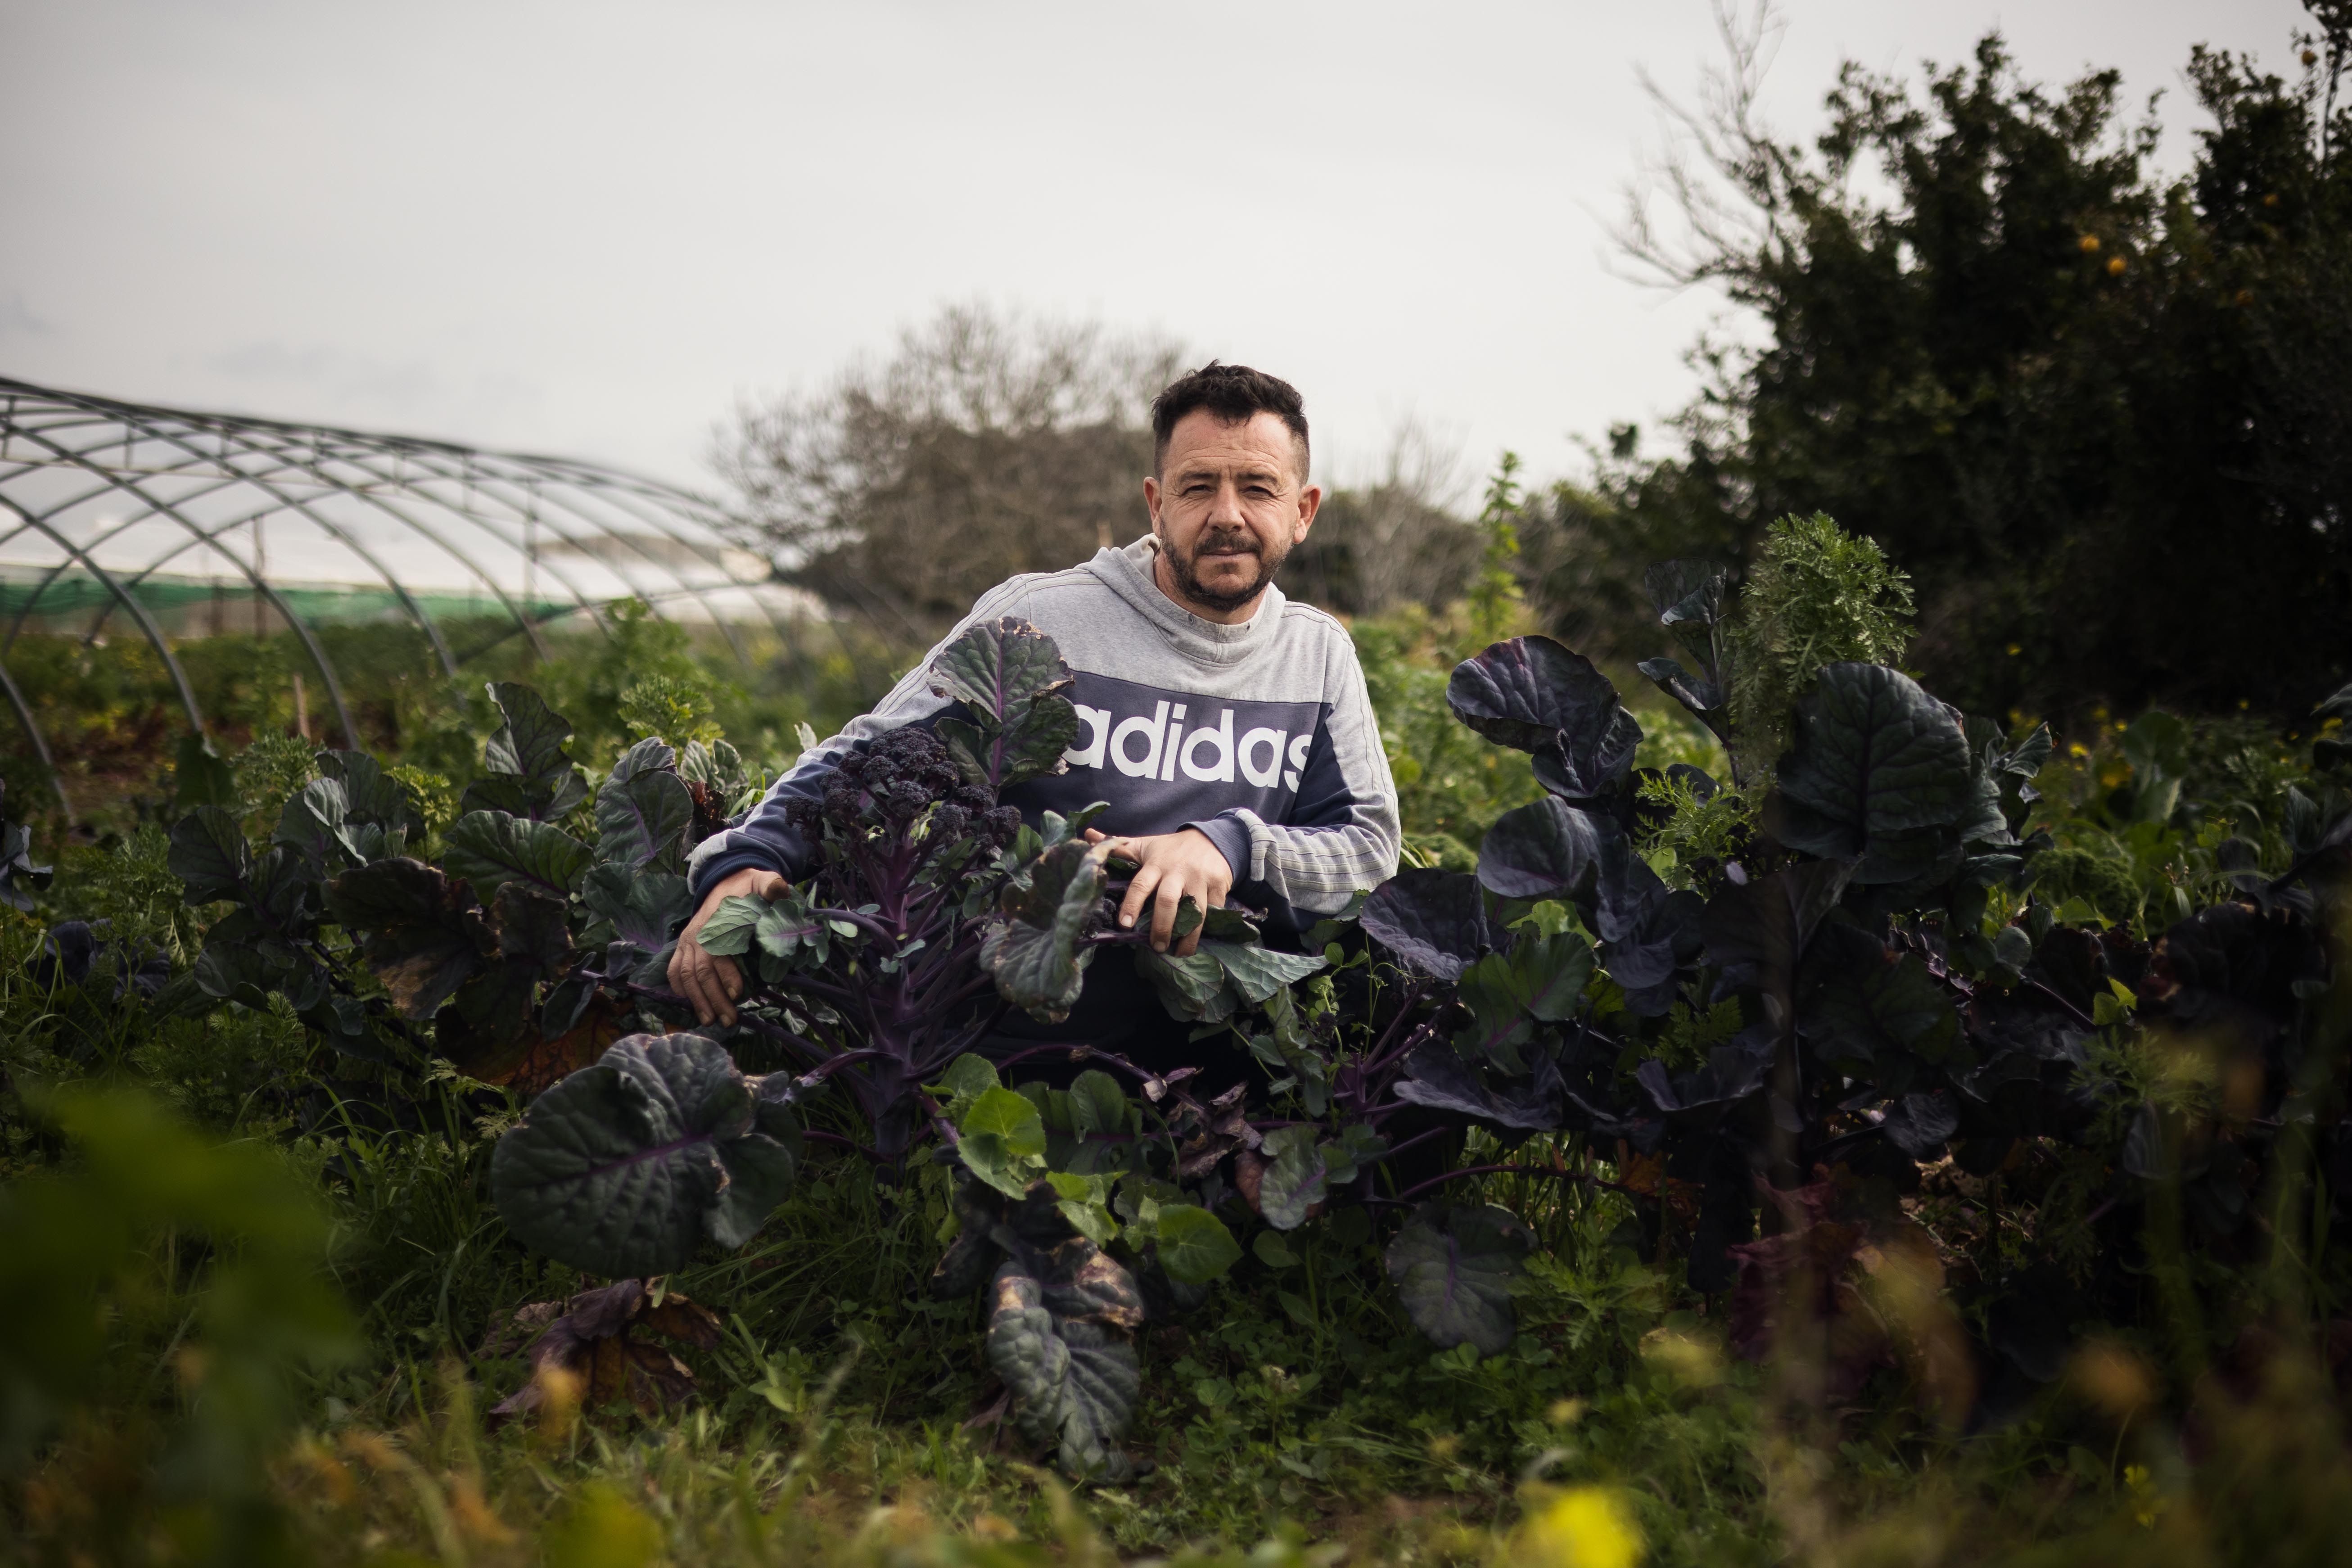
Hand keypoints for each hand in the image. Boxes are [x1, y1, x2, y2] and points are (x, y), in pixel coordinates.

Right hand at [668, 867, 788, 1025]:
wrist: (724, 881)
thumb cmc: (746, 888)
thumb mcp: (761, 881)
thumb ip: (770, 885)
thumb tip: (779, 889)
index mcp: (717, 922)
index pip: (717, 951)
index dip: (726, 973)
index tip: (739, 993)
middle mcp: (697, 934)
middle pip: (700, 970)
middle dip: (713, 998)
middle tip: (729, 1020)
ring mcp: (687, 941)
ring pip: (685, 975)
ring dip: (696, 1000)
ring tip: (710, 1021)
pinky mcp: (683, 947)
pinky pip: (674, 971)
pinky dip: (680, 990)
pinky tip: (691, 1006)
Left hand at [1084, 827, 1231, 955]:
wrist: (1213, 839)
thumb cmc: (1171, 848)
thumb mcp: (1145, 845)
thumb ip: (1119, 846)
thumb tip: (1088, 834)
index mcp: (1156, 863)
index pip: (1140, 884)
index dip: (1131, 904)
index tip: (1125, 924)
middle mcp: (1177, 871)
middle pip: (1168, 901)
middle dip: (1161, 927)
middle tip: (1156, 946)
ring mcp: (1200, 878)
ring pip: (1195, 911)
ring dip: (1187, 936)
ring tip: (1179, 952)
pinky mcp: (1219, 885)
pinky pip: (1214, 910)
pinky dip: (1207, 928)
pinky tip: (1197, 941)